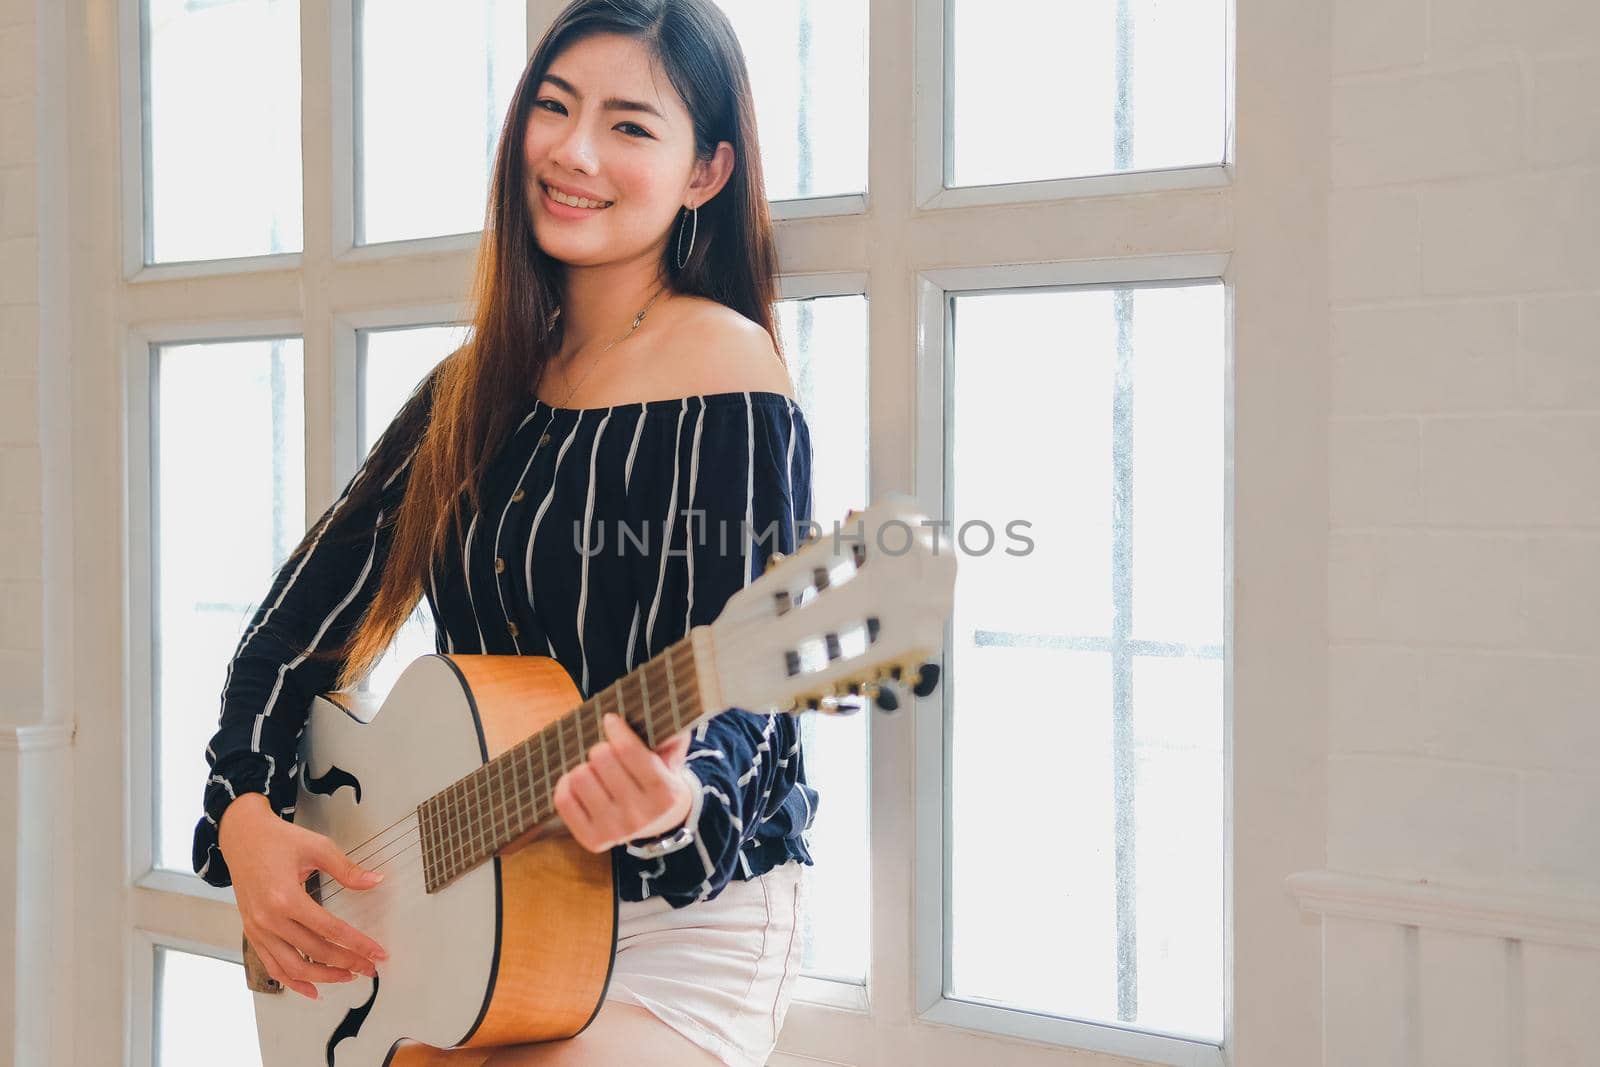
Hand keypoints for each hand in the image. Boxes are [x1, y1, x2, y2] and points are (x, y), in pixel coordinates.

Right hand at [218, 793, 389, 999]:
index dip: (357, 944)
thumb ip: (347, 869)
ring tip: (347, 977)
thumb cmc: (278, 840)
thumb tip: (376, 881)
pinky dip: (292, 981)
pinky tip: (312, 989)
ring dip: (322, 977)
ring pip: (292, 967)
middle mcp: (268, 919)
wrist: (242, 836)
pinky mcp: (252, 933)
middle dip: (347, 963)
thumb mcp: (317, 847)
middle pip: (314, 951)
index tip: (377, 953)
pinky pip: (271, 966)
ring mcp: (257, 929)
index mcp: (285, 897)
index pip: (330, 929)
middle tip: (369, 967)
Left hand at [553, 713, 694, 852]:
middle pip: (601, 759)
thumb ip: (674, 738)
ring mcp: (615, 831)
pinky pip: (564, 800)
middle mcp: (640, 816)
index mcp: (664, 794)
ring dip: (584, 766)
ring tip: (594, 770)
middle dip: (601, 748)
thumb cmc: (660, 782)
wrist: (659, 824)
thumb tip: (667, 718)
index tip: (611, 720)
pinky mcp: (592, 840)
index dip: (616, 729)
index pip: (629, 751)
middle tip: (606, 751)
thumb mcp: (674, 760)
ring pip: (580, 777)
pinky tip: (579, 782)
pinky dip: (567, 784)